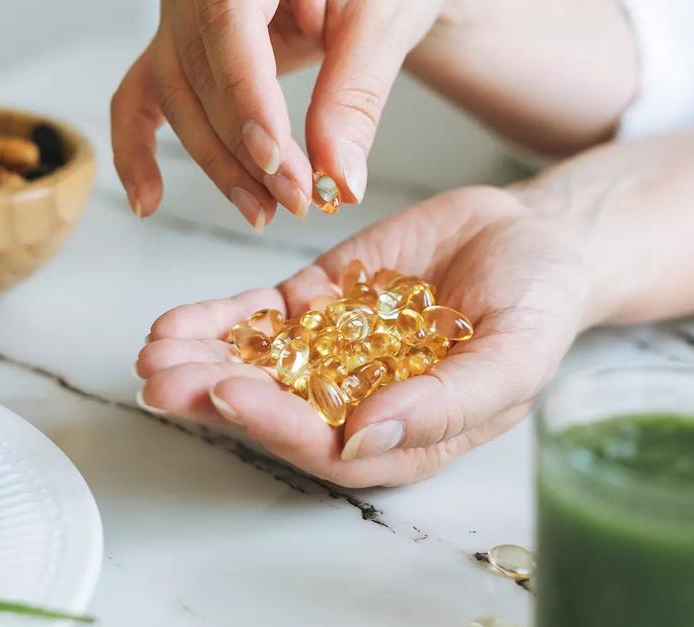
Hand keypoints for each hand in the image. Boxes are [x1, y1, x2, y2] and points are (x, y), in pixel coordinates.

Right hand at [111, 0, 446, 229]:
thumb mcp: (382, 22)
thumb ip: (355, 95)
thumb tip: (337, 178)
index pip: (228, 27)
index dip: (245, 98)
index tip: (276, 159)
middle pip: (197, 72)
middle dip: (242, 149)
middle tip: (295, 198)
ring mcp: (180, 18)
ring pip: (175, 98)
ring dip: (215, 164)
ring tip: (262, 211)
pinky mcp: (178, 49)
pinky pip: (139, 97)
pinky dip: (136, 150)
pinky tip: (148, 201)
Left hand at [135, 187, 595, 487]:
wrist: (533, 238)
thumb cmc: (539, 306)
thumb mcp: (514, 355)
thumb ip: (446, 403)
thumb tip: (365, 440)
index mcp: (401, 434)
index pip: (327, 446)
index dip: (276, 425)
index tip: (230, 396)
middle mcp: (355, 402)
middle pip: (274, 410)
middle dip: (213, 396)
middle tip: (162, 381)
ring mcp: (330, 352)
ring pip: (255, 365)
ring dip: (200, 361)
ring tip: (154, 352)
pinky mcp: (316, 305)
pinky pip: (257, 318)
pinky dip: (216, 320)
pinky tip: (174, 323)